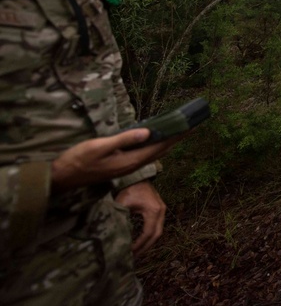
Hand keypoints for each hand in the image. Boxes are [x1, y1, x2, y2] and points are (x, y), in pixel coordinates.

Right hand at [50, 128, 181, 192]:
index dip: (175, 137)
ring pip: (153, 153)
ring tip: (179, 132)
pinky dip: (154, 145)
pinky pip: (144, 154)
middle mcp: (132, 165)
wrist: (63, 177)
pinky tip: (155, 139)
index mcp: (130, 161)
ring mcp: (127, 166)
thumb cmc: (79, 160)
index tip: (189, 128)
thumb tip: (148, 132)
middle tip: (191, 127)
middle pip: (160, 151)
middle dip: (176, 139)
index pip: (159, 147)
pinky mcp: (121, 165)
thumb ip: (124, 139)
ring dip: (167, 142)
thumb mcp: (100, 146)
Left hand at [115, 180, 166, 255]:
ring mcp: (162, 211)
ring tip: (137, 251)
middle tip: (134, 256)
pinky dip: (150, 236)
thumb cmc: (129, 189)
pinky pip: (157, 227)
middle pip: (157, 235)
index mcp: (153, 211)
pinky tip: (141, 241)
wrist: (137, 177)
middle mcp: (161, 211)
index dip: (140, 244)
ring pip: (158, 232)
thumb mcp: (122, 204)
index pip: (148, 233)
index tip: (130, 252)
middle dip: (146, 247)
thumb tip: (116, 236)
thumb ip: (121, 219)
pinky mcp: (159, 210)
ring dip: (148, 242)